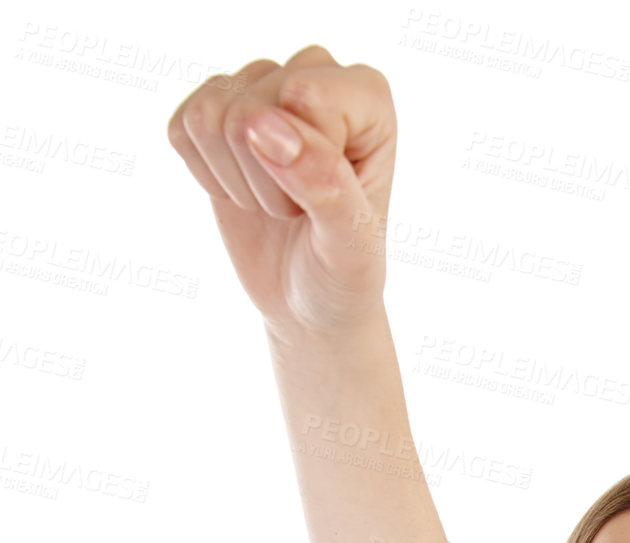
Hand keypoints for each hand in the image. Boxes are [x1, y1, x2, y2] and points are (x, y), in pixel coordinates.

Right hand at [167, 44, 396, 339]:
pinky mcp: (217, 110)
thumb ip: (323, 183)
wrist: (310, 303)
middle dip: (266, 178)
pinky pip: (183, 125)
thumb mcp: (349, 244)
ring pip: (211, 114)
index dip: (301, 162)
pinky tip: (241, 191)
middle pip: (251, 104)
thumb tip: (265, 125)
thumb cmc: (343, 273)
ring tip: (274, 203)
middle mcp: (317, 74)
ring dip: (236, 180)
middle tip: (298, 211)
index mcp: (367, 95)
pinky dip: (205, 175)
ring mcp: (264, 86)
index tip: (327, 200)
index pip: (305, 94)